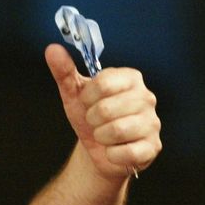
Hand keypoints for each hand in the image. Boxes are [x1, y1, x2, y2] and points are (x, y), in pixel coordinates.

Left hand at [45, 44, 161, 179]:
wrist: (97, 148)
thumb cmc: (90, 116)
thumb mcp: (74, 93)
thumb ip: (64, 71)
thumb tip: (52, 49)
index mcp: (130, 79)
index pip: (103, 83)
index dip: (87, 97)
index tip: (87, 102)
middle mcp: (146, 98)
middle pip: (106, 109)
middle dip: (91, 119)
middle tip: (95, 121)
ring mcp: (152, 123)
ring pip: (116, 130)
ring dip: (100, 136)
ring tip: (104, 134)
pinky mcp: (152, 147)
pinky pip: (125, 153)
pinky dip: (111, 154)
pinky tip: (114, 149)